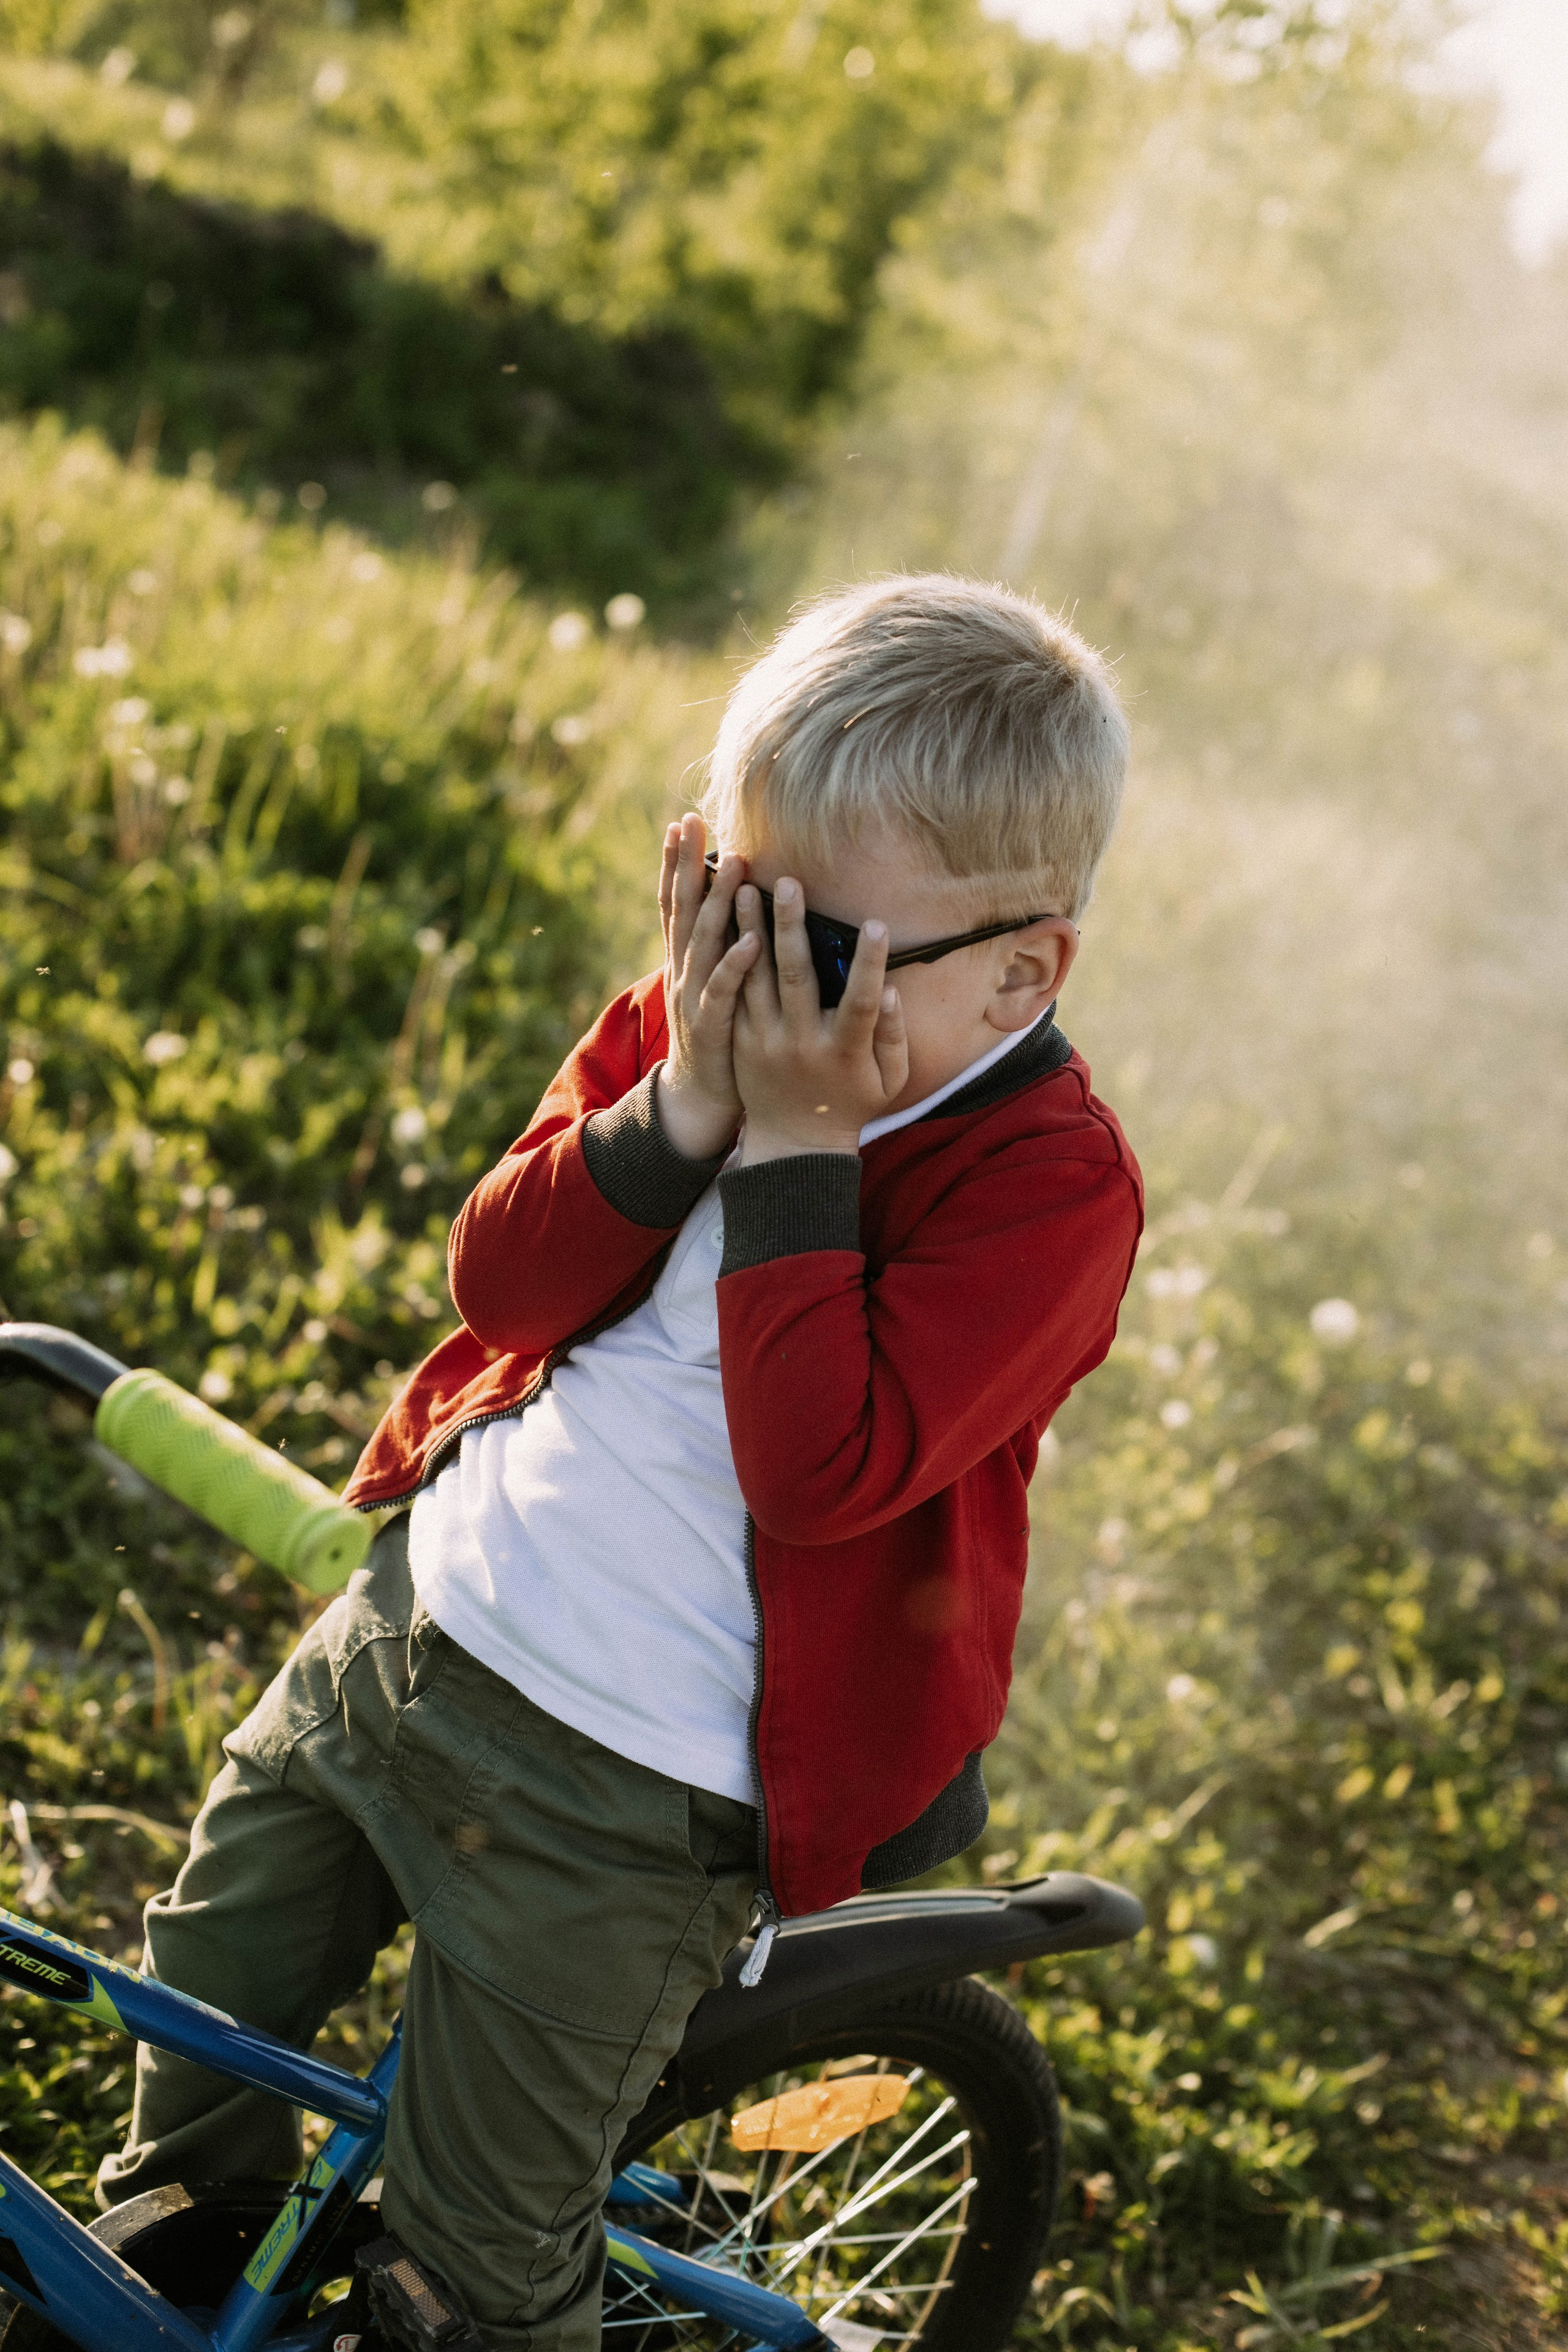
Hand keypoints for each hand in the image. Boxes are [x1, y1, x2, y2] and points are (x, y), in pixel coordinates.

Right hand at [654, 813, 760, 1160]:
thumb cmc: (719, 1033)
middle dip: (686, 864)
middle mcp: (682, 971)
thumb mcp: (711, 983)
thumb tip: (729, 902)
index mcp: (683, 959)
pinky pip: (723, 990)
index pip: (675, 902)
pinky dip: (736, 964)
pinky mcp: (711, 1026)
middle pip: (681, 909)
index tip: (680, 822)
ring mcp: (693, 997)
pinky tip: (753, 938)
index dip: (675, 863)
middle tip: (693, 821)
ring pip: (703, 941)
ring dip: (719, 901)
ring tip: (735, 865)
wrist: (701, 1095)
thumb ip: (716, 945)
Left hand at [732, 876, 908, 1162]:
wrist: (793, 1142)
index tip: (878, 923)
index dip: (872, 963)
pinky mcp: (741, 1039)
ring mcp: (766, 1041)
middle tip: (787, 882)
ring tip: (746, 888)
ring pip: (756, 977)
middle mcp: (801, 1043)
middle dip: (791, 926)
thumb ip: (894, 1036)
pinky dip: (732, 955)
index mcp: (843, 1052)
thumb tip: (892, 990)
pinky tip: (727, 921)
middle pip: (795, 976)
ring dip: (750, 930)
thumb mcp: (888, 1081)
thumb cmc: (851, 1104)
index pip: (862, 1001)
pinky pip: (735, 991)